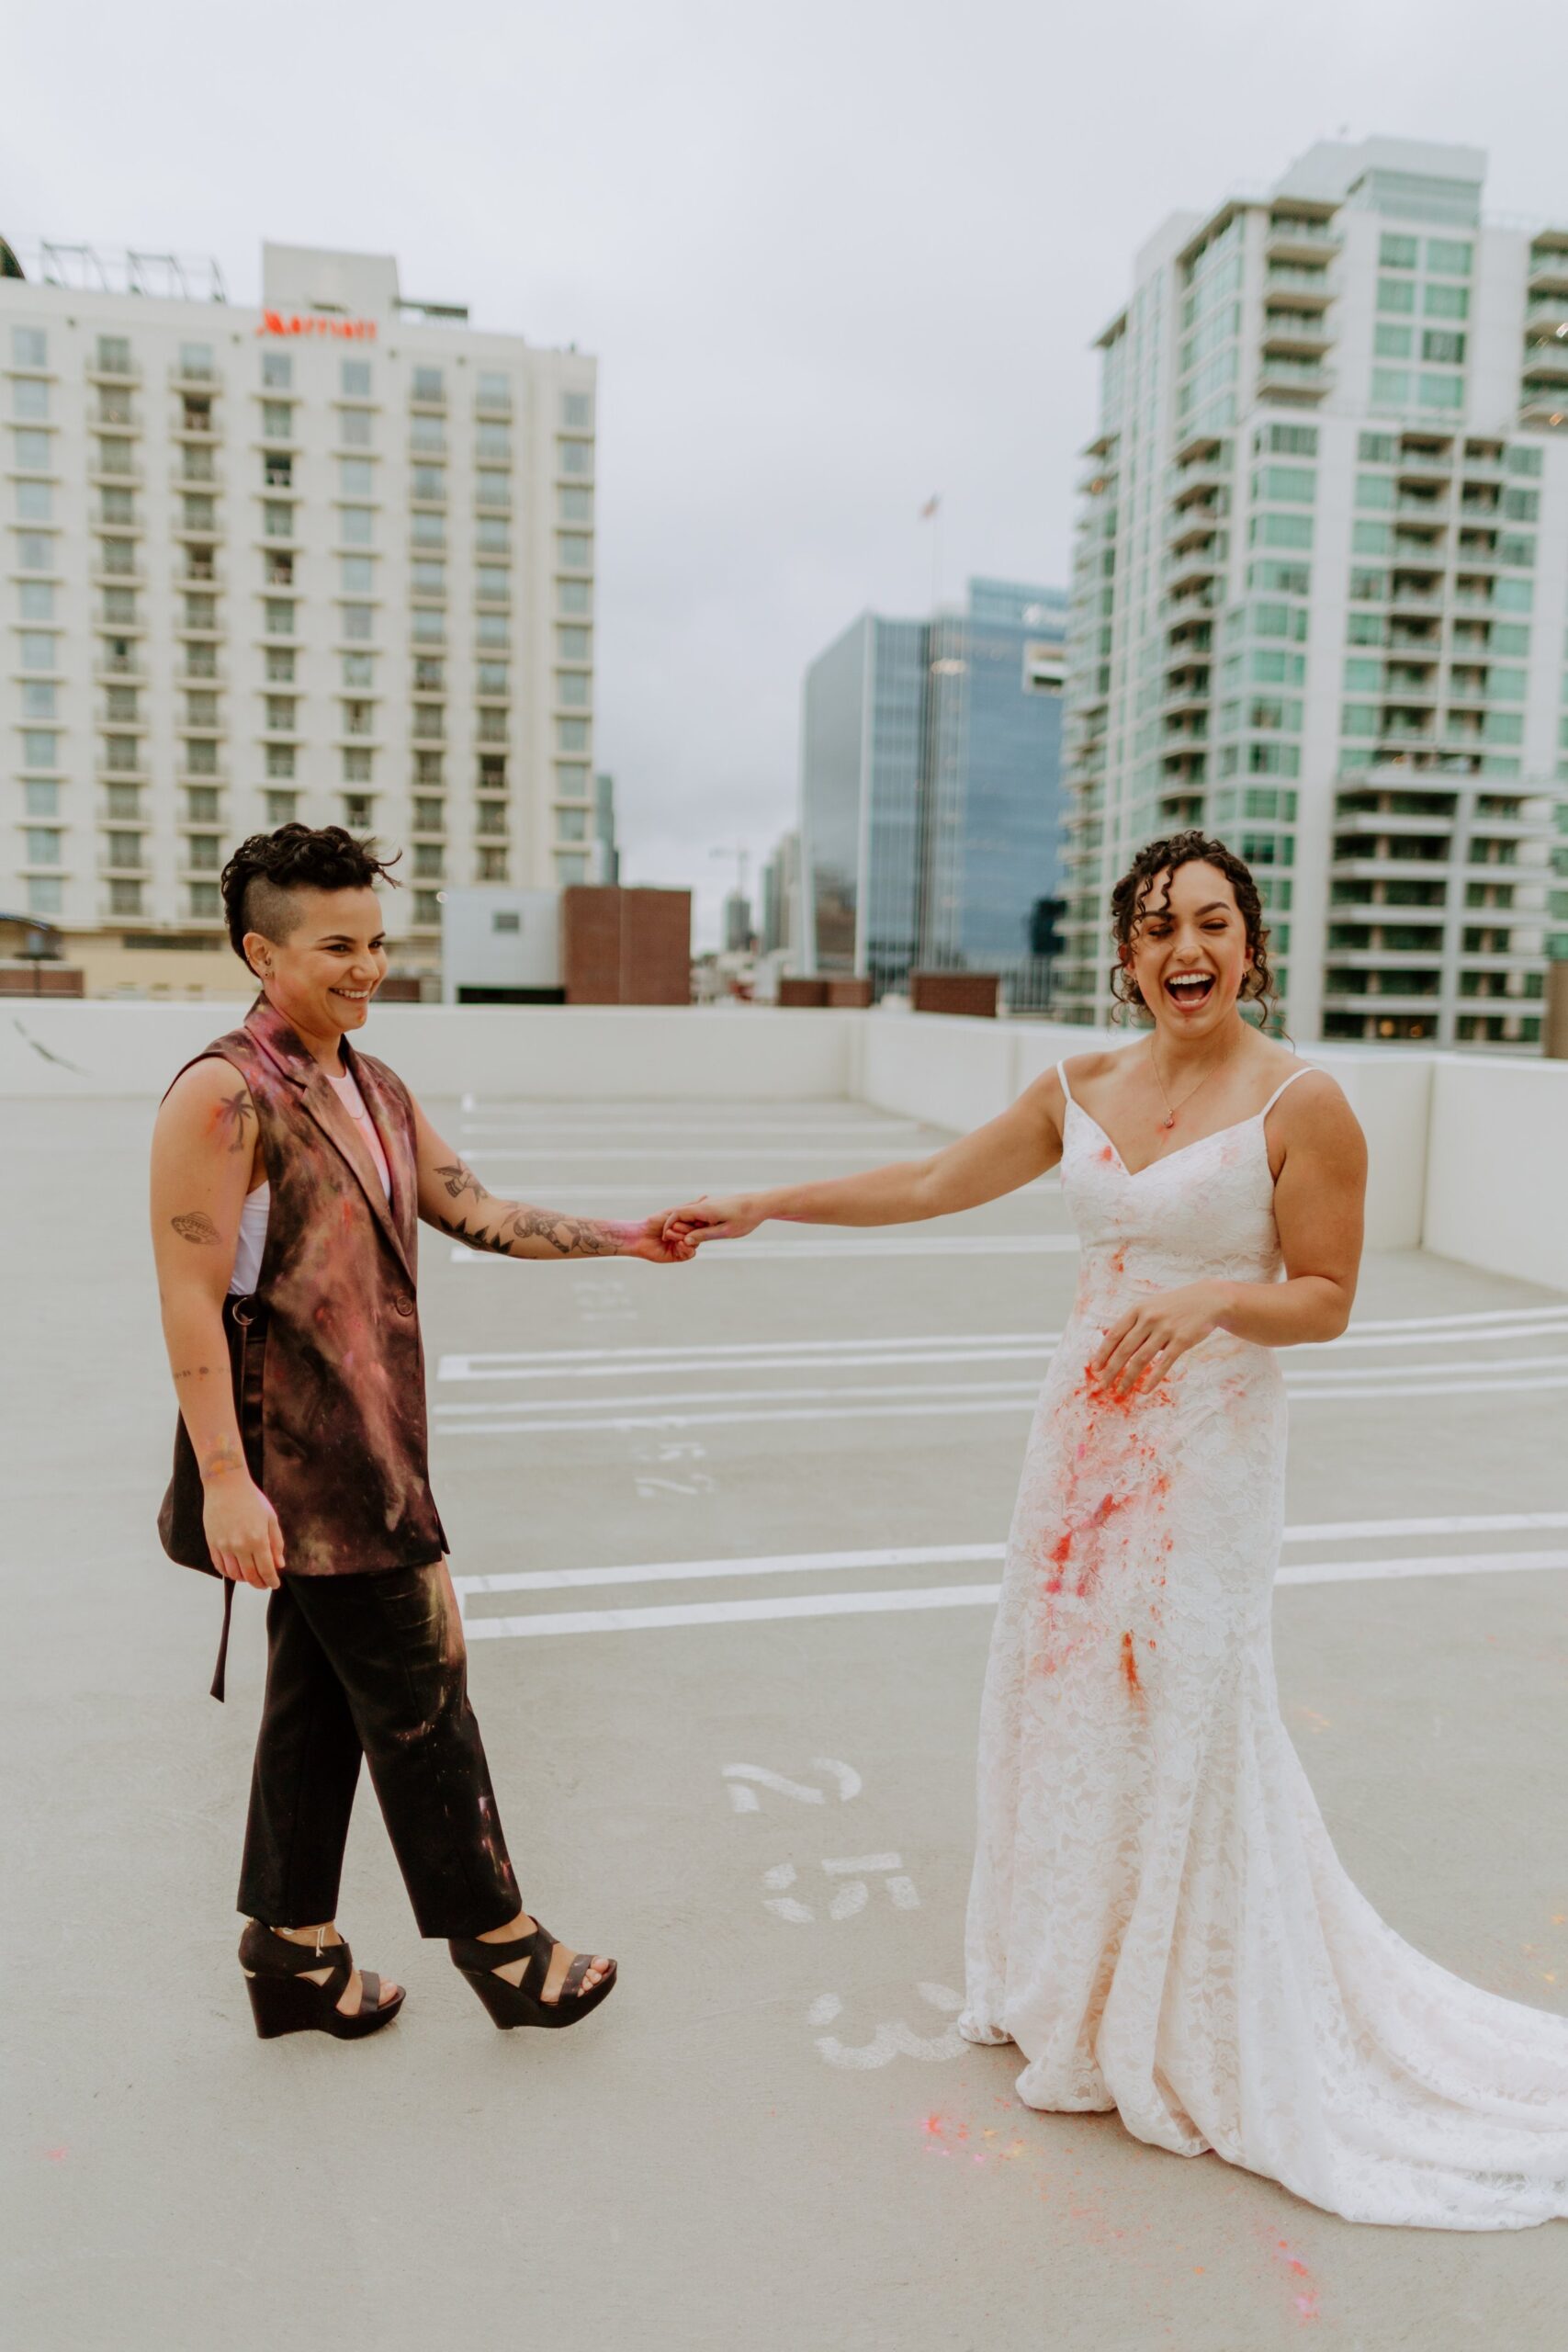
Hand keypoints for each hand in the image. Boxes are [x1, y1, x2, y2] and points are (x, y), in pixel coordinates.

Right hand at [203, 1467, 286, 1587]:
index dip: (271, 1581)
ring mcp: (224, 1545)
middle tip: (264, 1585)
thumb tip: (279, 1565)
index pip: (266, 1570)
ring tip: (251, 1577)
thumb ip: (276, 1543)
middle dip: (259, 1584)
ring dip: (244, 1579)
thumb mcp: (270, 1518)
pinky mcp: (212, 1543)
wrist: (225, 1484)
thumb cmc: (252, 1499)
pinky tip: (235, 1571)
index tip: (275, 1585)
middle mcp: (240, 1545)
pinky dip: (228, 1573)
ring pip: (234, 1574)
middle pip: (249, 1575)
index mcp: (258, 1539)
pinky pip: (219, 1566)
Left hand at [620, 1210, 699, 1265]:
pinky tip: (679, 1243)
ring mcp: (684, 1246)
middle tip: (674, 1226)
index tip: (692, 1217)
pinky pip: (690, 1254)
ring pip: (694, 1243)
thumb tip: (705, 1197)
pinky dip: (686, 1248)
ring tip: (669, 1234)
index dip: (697, 1220)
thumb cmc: (654, 1222)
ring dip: (683, 1237)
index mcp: (687, 1226)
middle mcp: (687, 1236)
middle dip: (686, 1229)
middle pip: (698, 1233)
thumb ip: (690, 1207)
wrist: (640, 1235)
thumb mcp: (674, 1212)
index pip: (701, 1224)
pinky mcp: (679, 1256)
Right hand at [659, 1194, 762, 1248]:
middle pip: (683, 1215)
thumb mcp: (725, 1231)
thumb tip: (686, 1241)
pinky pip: (702, 1215)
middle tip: (678, 1242)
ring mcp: (711, 1204)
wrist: (761, 1203)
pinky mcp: (717, 1205)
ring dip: (690, 1227)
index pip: (677, 1214)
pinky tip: (708, 1233)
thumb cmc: (746, 1218)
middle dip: (678, 1229)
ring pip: (693, 1215)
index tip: (666, 1238)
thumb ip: (704, 1235)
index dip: (669, 1226)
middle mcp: (705, 1204)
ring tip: (693, 1240)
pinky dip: (699, 1224)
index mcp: (704, 1210)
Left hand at [1092, 1281, 1233, 1397]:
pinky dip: (1152, 1379)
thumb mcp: (1149, 1306)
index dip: (1103, 1353)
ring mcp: (1165, 1330)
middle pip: (1124, 1349)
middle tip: (1103, 1385)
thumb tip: (1106, 1336)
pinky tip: (1144, 1390)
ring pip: (1141, 1359)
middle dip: (1111, 1370)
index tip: (1095, 1368)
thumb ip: (1130, 1322)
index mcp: (1137, 1310)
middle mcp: (1148, 1319)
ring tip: (1121, 1391)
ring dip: (1128, 1378)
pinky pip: (1164, 1364)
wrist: (1207, 1300)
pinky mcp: (1181, 1341)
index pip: (1115, 1334)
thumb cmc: (1174, 1306)